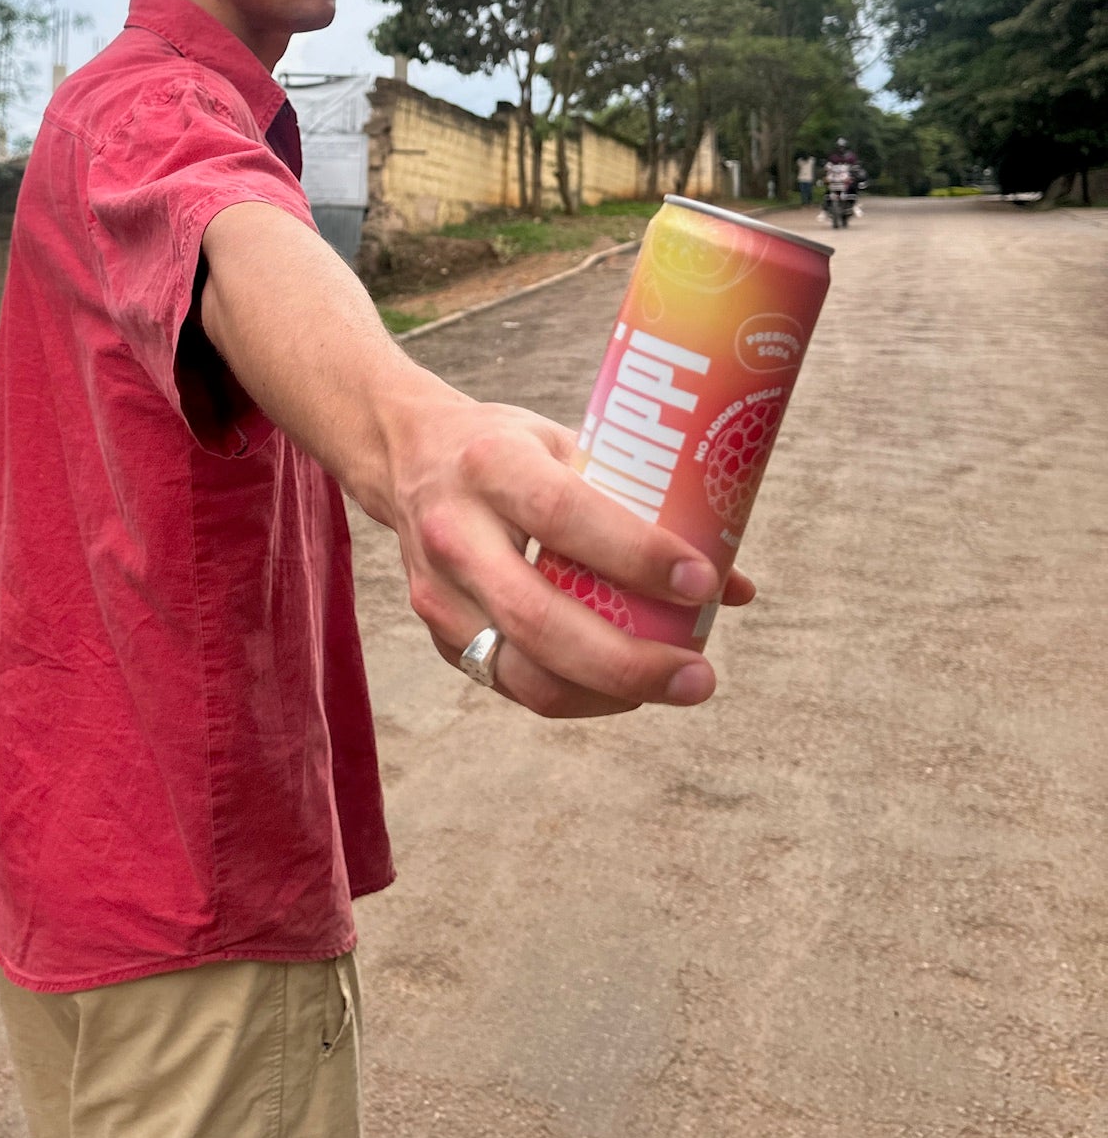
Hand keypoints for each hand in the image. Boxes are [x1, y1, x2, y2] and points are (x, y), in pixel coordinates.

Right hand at [375, 393, 752, 718]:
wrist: (400, 452)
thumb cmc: (505, 446)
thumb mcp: (566, 443)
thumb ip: (644, 504)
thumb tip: (738, 584)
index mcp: (491, 466)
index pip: (564, 514)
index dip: (635, 554)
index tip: (702, 579)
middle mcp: (453, 532)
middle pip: (540, 619)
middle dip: (629, 662)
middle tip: (701, 675)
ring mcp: (437, 592)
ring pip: (524, 673)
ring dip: (608, 695)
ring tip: (674, 686)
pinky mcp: (437, 634)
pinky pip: (512, 684)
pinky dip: (576, 694)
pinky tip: (624, 687)